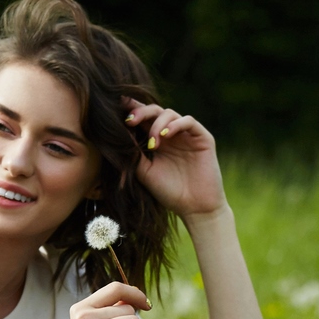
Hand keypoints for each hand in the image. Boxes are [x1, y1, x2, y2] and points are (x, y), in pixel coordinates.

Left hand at [123, 97, 225, 219]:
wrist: (194, 208)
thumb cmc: (168, 192)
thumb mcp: (144, 172)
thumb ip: (134, 152)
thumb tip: (120, 132)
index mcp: (156, 141)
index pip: (142, 119)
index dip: (130, 111)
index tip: (115, 110)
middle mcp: (171, 135)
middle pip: (154, 111)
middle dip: (141, 112)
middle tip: (130, 121)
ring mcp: (187, 135)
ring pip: (170, 113)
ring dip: (157, 124)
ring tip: (153, 143)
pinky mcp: (203, 138)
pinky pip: (189, 121)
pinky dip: (176, 124)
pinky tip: (166, 135)